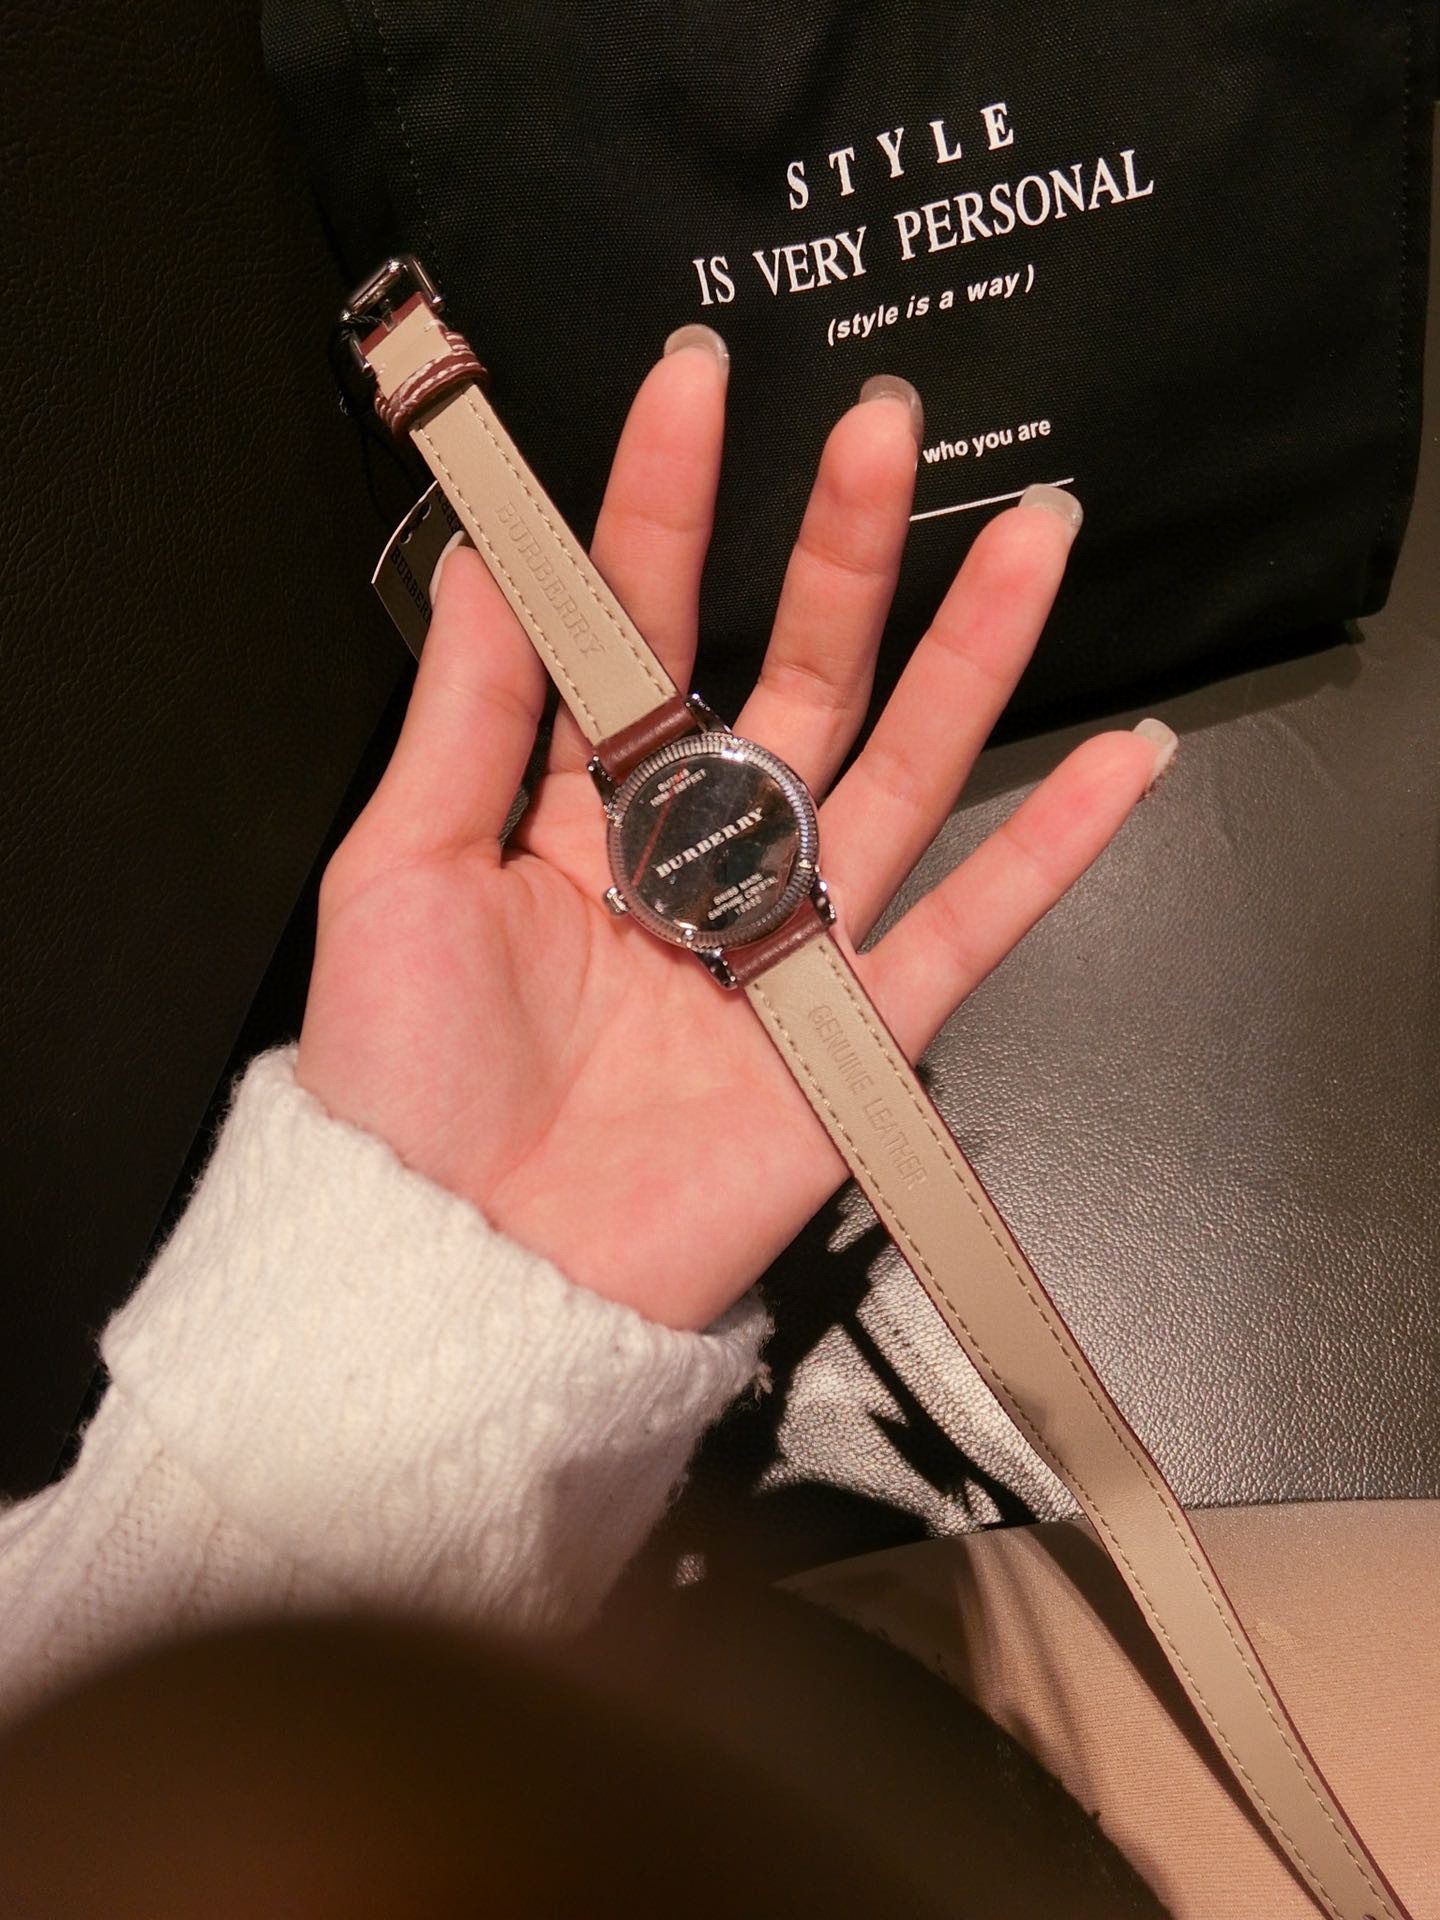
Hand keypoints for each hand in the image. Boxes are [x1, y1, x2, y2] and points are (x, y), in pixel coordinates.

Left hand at [296, 339, 1168, 1330]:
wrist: (464, 1275)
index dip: (662, 507)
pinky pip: (970, 930)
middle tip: (878, 426)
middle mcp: (699, 858)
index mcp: (581, 810)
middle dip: (836, 550)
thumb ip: (462, 714)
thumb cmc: (404, 1090)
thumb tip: (480, 556)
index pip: (636, 627)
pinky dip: (1049, 851)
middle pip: (791, 676)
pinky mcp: (855, 1036)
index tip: (691, 387)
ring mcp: (787, 939)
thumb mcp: (401, 872)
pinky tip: (1115, 760)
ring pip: (899, 769)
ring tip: (1030, 535)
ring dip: (971, 656)